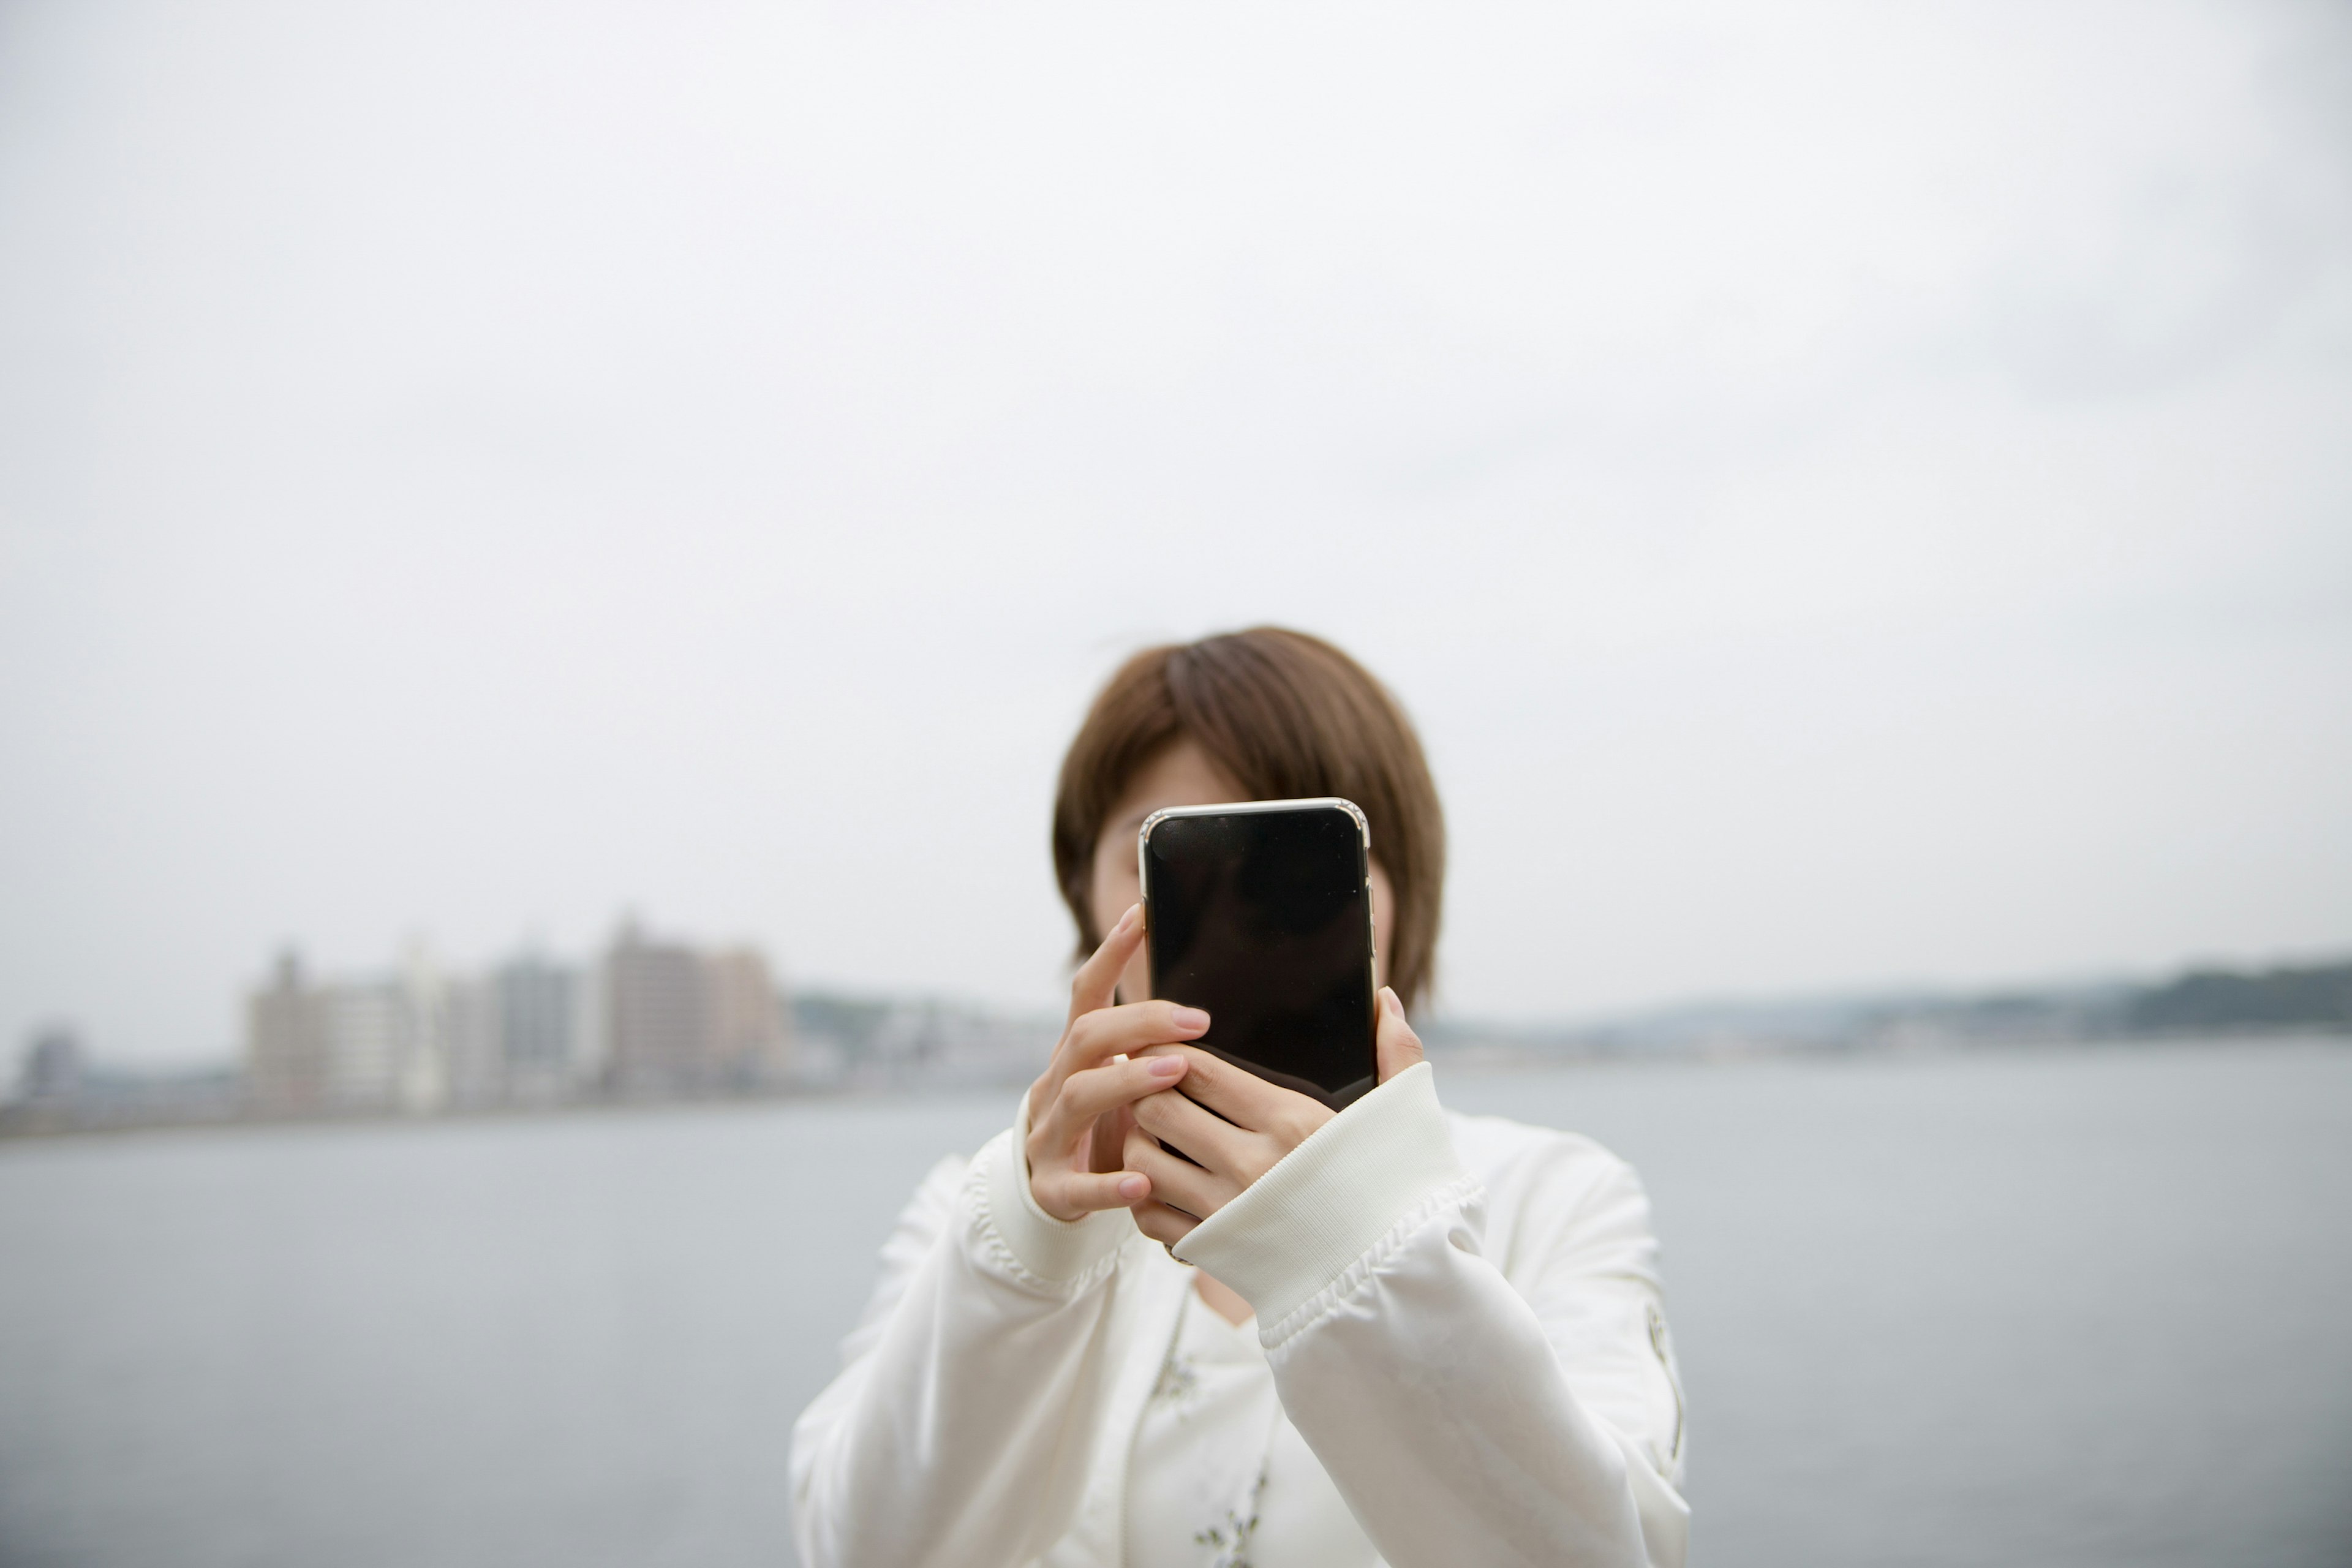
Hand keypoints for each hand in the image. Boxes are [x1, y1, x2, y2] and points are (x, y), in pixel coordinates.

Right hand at [1025, 902, 1213, 1221]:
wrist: (1052, 1194)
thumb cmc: (1103, 1128)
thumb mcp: (1119, 1084)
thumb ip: (1149, 1051)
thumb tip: (1208, 1009)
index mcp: (1074, 1057)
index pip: (1086, 995)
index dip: (1111, 954)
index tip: (1142, 915)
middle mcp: (1055, 1086)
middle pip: (1086, 1037)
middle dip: (1139, 1022)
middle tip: (1197, 1020)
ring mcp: (1049, 1136)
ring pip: (1078, 1096)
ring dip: (1126, 1081)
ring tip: (1174, 1074)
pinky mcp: (1052, 1188)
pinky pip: (1077, 1187)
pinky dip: (1108, 1185)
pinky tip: (1143, 1184)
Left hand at [1124, 986, 1425, 1246]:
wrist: (1398, 1279)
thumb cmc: (1401, 1190)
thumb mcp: (1402, 1117)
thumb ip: (1395, 1053)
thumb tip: (1384, 999)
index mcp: (1291, 1122)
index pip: (1199, 1071)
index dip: (1166, 1052)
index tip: (1159, 1045)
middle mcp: (1252, 1166)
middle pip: (1159, 1110)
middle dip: (1143, 1091)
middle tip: (1145, 1084)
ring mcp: (1230, 1213)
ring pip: (1144, 1162)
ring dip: (1138, 1141)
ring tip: (1148, 1129)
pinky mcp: (1217, 1251)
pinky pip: (1152, 1217)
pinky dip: (1145, 1195)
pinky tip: (1159, 1180)